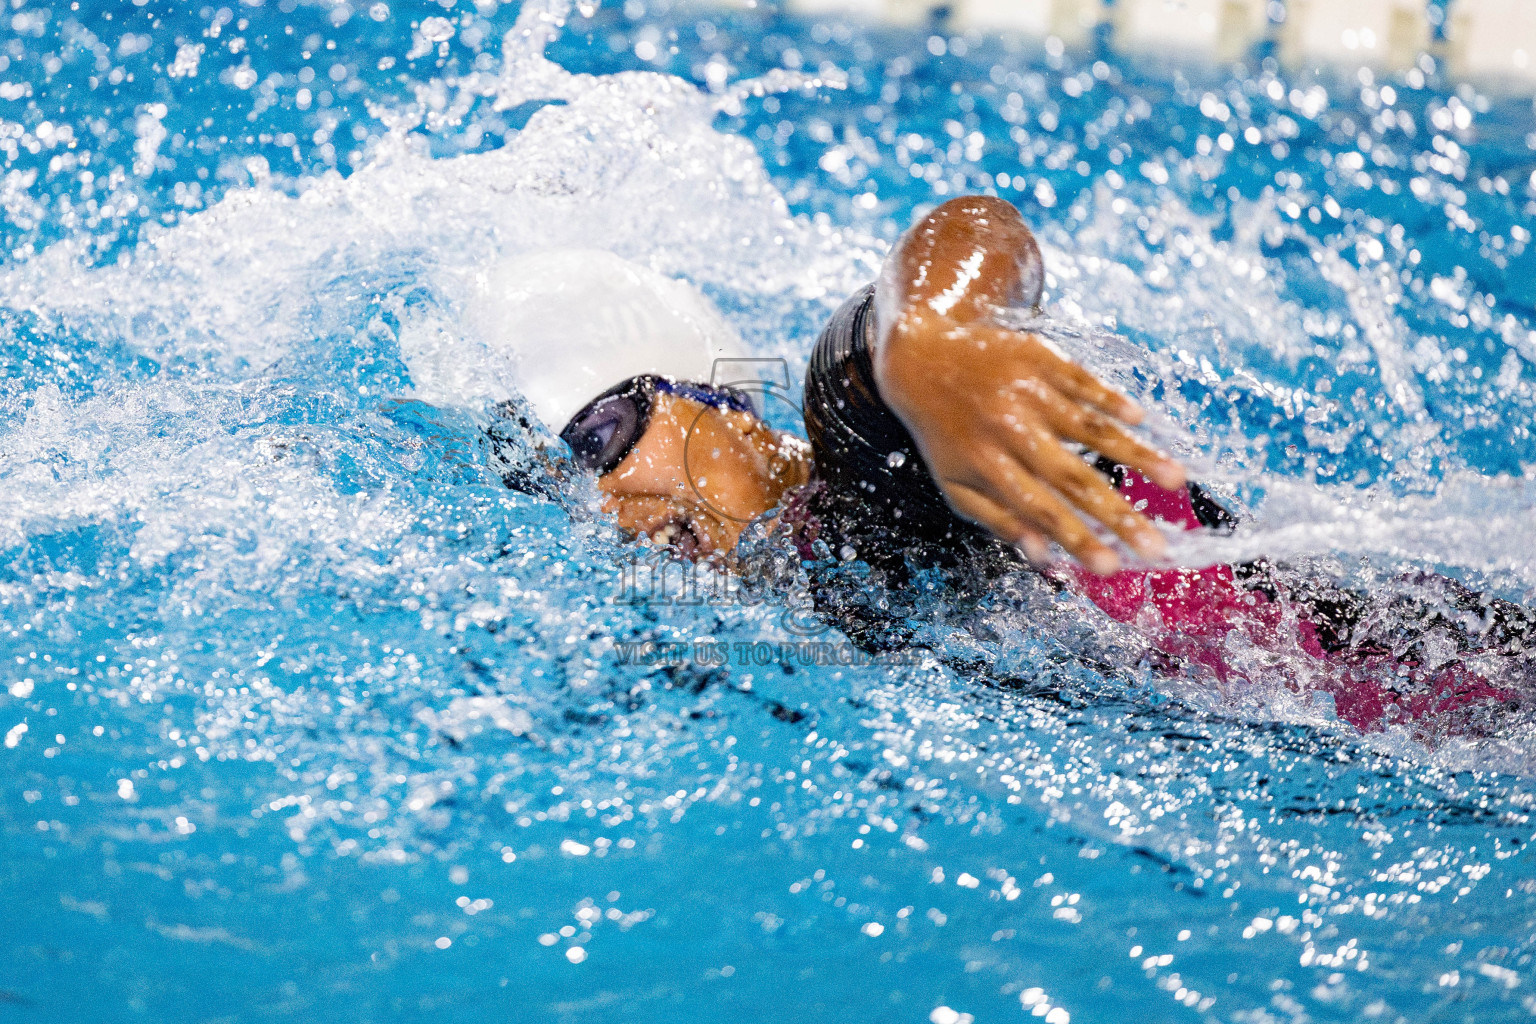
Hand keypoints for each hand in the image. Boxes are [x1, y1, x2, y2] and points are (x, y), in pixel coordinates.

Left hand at [875, 308, 1185, 573]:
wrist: (921, 356)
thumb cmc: (943, 432)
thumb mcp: (954, 482)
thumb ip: (997, 519)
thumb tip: (1042, 558)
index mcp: (987, 464)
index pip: (1040, 510)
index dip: (1076, 539)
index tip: (1113, 568)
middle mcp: (1011, 429)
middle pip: (1074, 478)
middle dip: (1118, 516)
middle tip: (1158, 547)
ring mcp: (1029, 391)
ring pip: (1091, 428)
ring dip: (1137, 455)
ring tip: (1177, 480)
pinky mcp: (1041, 357)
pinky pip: (1085, 383)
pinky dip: (1113, 401)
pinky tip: (1142, 421)